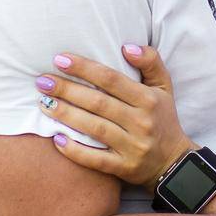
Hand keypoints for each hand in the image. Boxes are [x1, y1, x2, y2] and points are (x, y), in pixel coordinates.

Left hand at [36, 45, 195, 192]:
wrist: (173, 162)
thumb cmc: (162, 117)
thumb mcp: (164, 87)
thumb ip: (150, 61)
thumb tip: (126, 47)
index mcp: (148, 99)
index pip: (111, 80)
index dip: (84, 68)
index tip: (59, 59)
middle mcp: (141, 122)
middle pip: (98, 103)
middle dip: (67, 90)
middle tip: (43, 81)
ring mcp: (133, 147)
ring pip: (94, 129)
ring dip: (66, 115)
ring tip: (43, 104)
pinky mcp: (124, 168)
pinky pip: (96, 160)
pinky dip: (75, 150)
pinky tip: (56, 139)